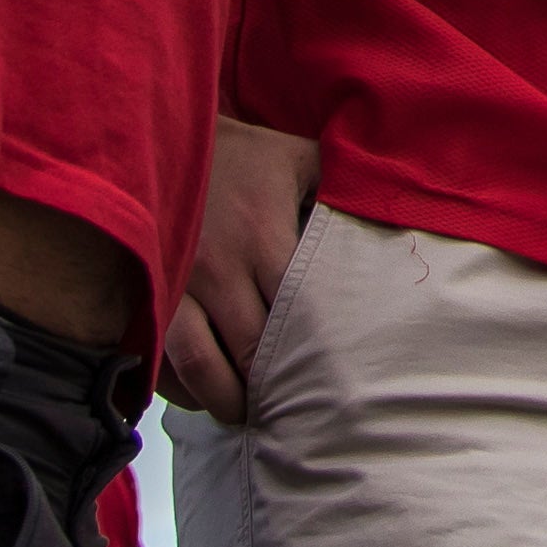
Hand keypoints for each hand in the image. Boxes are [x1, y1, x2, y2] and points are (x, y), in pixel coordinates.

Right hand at [159, 115, 320, 421]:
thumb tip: (400, 218)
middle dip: (275, 383)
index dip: (317, 349)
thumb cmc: (244, 153)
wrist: (164, 133)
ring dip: (225, 398)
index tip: (336, 373)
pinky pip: (160, 356)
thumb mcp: (301, 159)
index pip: (301, 311)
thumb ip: (345, 191)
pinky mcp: (145, 293)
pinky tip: (199, 399)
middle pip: (254, 348)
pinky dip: (180, 386)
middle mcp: (218, 268)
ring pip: (202, 364)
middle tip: (298, 408)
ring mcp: (176, 284)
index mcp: (264, 235)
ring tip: (246, 414)